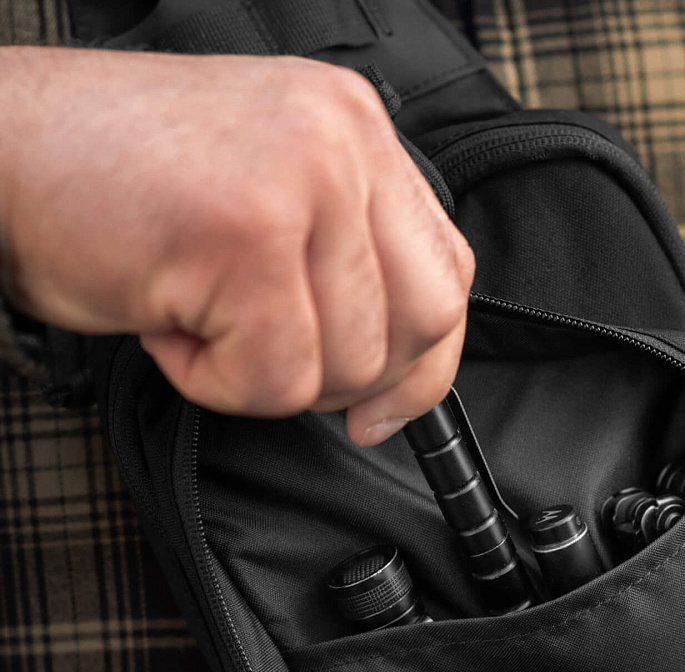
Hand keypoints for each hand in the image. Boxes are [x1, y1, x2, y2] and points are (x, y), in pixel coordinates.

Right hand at [0, 46, 473, 444]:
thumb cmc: (115, 187)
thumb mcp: (265, 205)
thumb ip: (344, 263)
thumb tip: (397, 377)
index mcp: (355, 129)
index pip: (448, 273)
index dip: (425, 361)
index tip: (383, 408)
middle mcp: (342, 140)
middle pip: (422, 322)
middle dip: (350, 376)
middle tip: (270, 354)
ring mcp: (301, 179)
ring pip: (350, 362)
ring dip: (263, 374)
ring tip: (198, 316)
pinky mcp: (247, 233)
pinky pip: (277, 378)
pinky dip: (214, 380)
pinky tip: (167, 320)